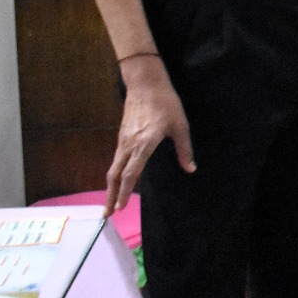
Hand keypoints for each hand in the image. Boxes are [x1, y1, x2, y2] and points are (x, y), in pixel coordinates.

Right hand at [104, 55, 193, 216]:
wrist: (145, 83)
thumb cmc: (165, 103)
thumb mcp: (180, 126)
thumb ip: (184, 149)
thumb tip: (190, 169)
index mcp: (143, 144)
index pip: (131, 173)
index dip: (125, 192)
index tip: (120, 207)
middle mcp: (129, 145)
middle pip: (115, 175)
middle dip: (111, 196)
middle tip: (107, 214)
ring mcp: (122, 140)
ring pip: (113, 168)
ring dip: (111, 187)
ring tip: (110, 202)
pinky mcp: (122, 136)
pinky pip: (116, 159)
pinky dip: (114, 174)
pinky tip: (117, 180)